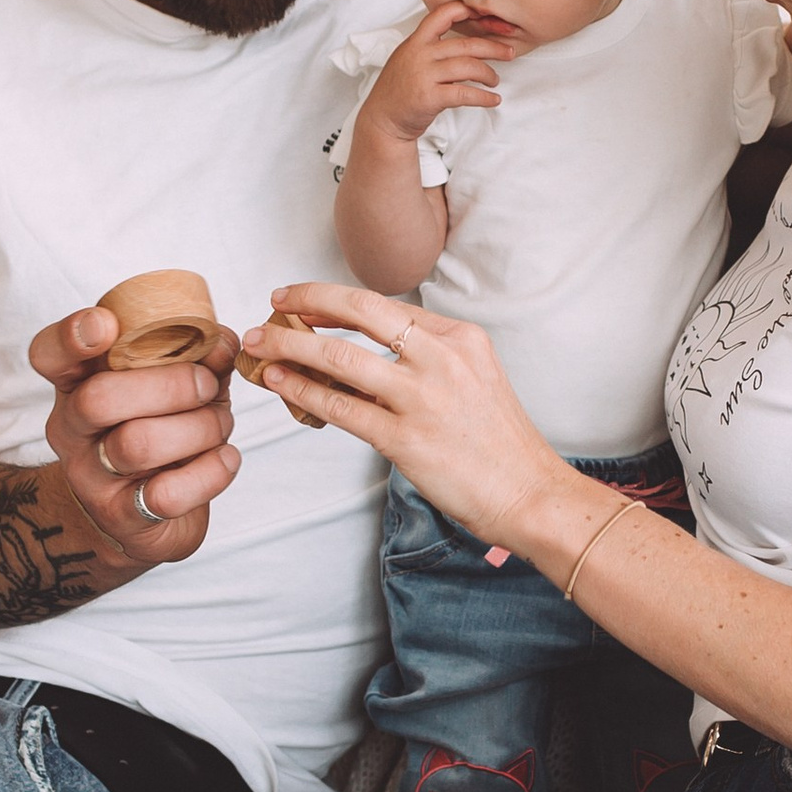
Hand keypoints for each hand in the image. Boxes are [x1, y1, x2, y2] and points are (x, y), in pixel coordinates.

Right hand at [28, 303, 240, 572]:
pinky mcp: (122, 517)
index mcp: (76, 384)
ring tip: (221, 424)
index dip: (71, 335)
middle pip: (98, 400)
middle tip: (207, 385)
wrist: (130, 516)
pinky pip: (166, 495)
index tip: (105, 325)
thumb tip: (223, 341)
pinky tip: (226, 458)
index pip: (49, 354)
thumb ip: (195, 357)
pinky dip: (210, 472)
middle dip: (169, 386)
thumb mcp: (168, 386)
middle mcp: (72, 430)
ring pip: (137, 445)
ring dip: (198, 428)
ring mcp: (92, 477)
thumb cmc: (155, 430)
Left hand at [241, 280, 573, 550]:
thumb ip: (429, 358)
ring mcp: (423, 397)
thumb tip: (366, 353)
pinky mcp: (405, 439)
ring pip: (340, 357)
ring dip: (291, 346)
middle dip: (308, 300)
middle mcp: (443, 358)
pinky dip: (303, 390)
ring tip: (261, 343)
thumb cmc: (498, 443)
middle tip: (274, 302)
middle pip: (361, 311)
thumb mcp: (476, 378)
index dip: (336, 299)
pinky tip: (281, 382)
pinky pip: (340, 407)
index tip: (305, 300)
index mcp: (461, 337)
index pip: (387, 306)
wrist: (529, 492)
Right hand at [363, 1, 521, 143]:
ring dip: (488, 74)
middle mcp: (420, 55)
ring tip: (495, 80)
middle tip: (508, 52)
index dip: (465, 11)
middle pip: (465, 44)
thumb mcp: (408, 59)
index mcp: (416, 42)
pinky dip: (484, 97)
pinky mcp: (430, 97)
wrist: (383, 119)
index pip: (441, 14)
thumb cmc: (400, 90)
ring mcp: (424, 75)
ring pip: (468, 67)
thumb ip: (430, 47)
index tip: (485, 16)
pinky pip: (465, 94)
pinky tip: (493, 100)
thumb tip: (464, 42)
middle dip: (492, 47)